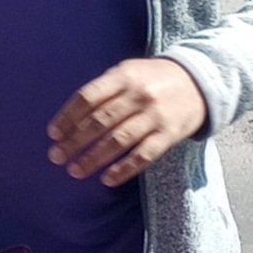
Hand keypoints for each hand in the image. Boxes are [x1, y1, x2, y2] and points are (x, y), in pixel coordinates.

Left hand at [48, 57, 207, 186]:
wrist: (200, 80)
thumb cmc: (153, 79)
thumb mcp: (129, 72)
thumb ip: (103, 89)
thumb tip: (69, 119)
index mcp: (124, 76)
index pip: (88, 97)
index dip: (68, 117)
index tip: (53, 134)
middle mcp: (139, 95)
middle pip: (100, 121)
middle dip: (74, 141)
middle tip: (56, 157)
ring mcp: (155, 116)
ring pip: (118, 140)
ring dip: (94, 158)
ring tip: (75, 170)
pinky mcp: (169, 134)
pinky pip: (143, 156)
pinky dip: (124, 169)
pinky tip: (107, 180)